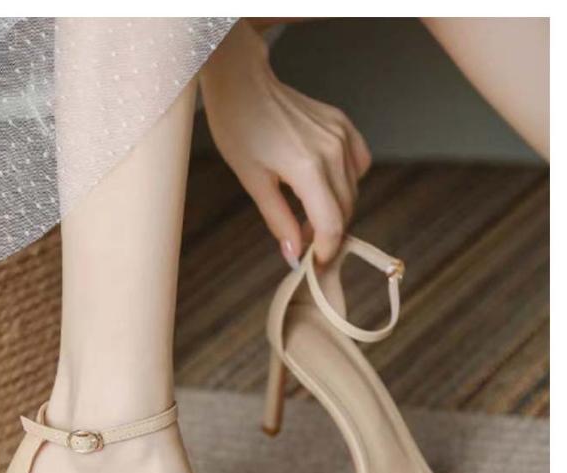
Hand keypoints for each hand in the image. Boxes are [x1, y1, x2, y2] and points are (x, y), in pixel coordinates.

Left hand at [200, 21, 370, 266]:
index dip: (325, 250)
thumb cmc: (238, 128)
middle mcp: (331, 151)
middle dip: (328, 234)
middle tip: (304, 244)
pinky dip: (347, 183)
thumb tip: (293, 254)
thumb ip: (278, 221)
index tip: (314, 264)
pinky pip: (358, 166)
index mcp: (306, 167)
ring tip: (306, 216)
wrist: (243, 82)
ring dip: (335, 211)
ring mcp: (341, 135)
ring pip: (352, 191)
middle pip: (345, 210)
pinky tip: (324, 187)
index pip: (331, 224)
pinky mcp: (343, 125)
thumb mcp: (253, 182)